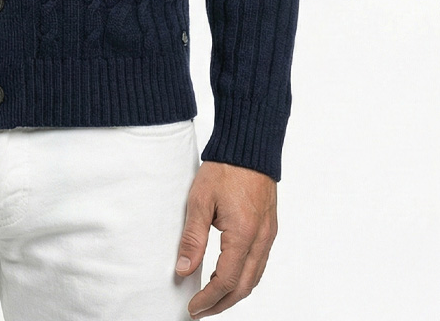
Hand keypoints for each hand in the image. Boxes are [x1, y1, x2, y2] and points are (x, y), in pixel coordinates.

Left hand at [175, 160, 277, 317]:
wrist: (249, 146)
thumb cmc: (225, 168)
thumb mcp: (200, 201)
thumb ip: (193, 238)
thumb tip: (183, 270)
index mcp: (243, 235)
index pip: (226, 282)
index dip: (208, 299)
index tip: (192, 308)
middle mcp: (261, 240)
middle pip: (244, 287)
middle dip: (221, 304)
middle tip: (200, 310)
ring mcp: (268, 235)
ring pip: (254, 278)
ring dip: (234, 293)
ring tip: (212, 299)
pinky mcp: (269, 228)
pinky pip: (259, 263)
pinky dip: (244, 277)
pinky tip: (230, 276)